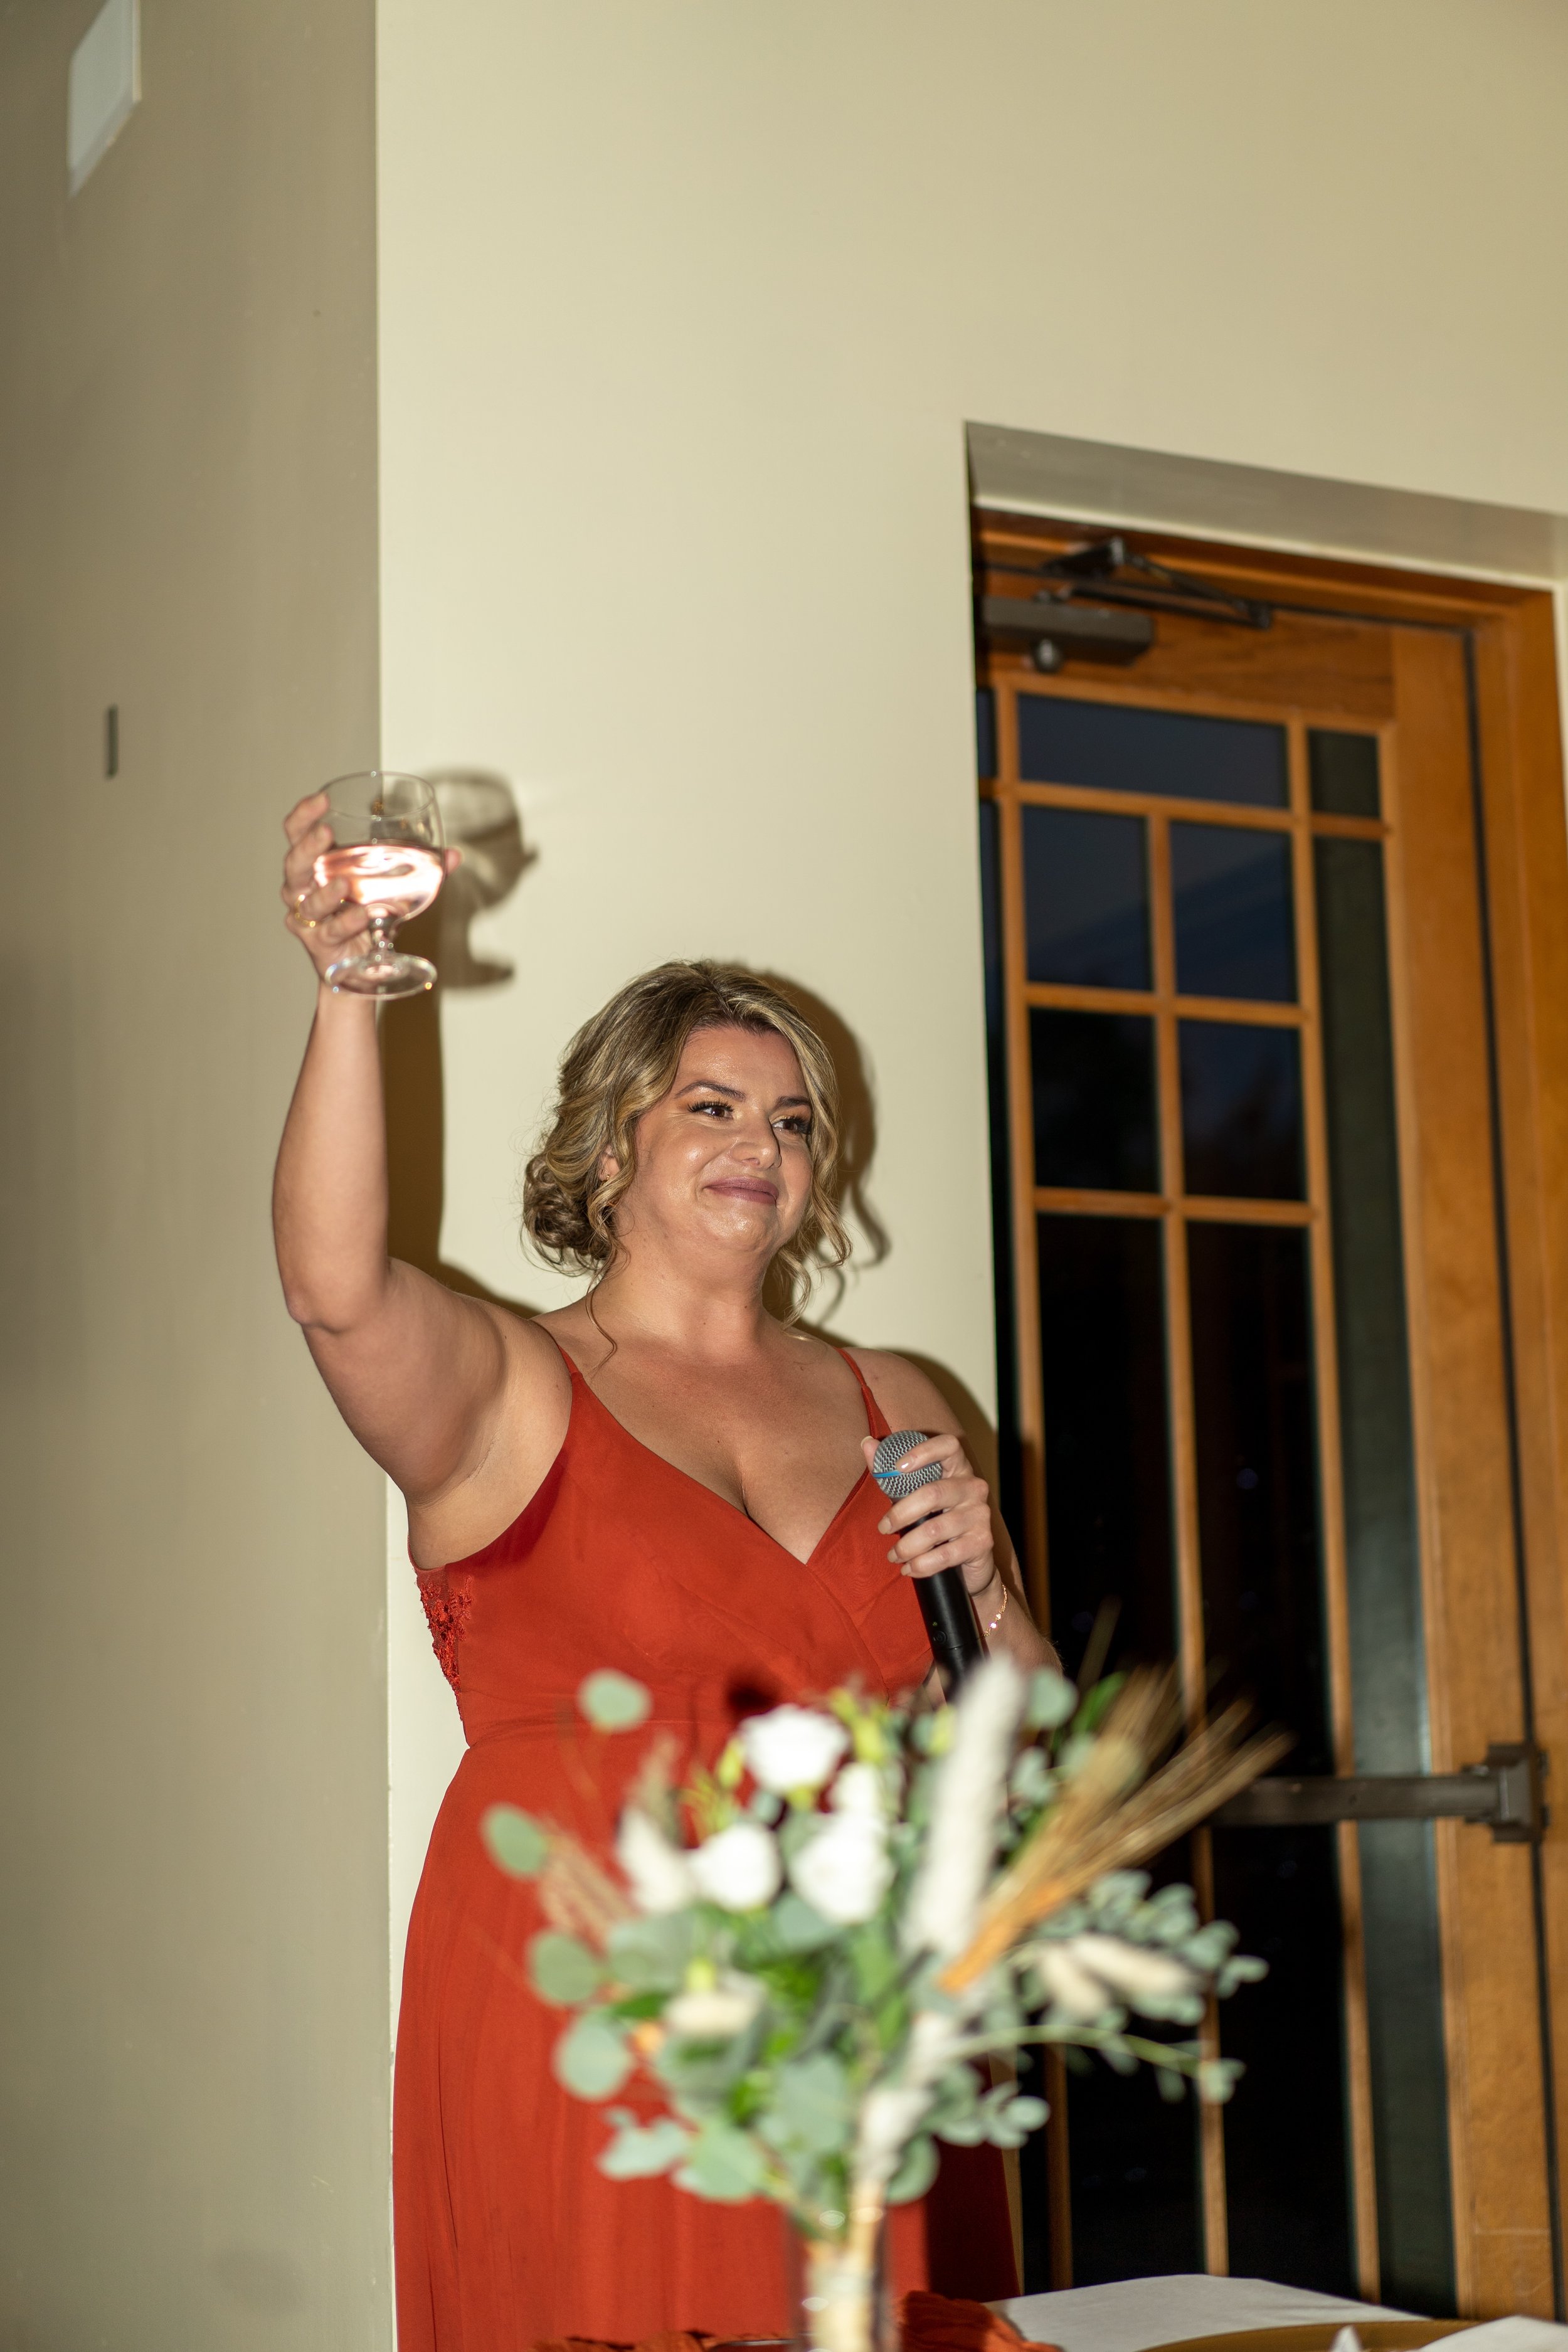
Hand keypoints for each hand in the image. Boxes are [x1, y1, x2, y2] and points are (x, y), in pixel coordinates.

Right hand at [280, 790, 461, 986]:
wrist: (360, 968)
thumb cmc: (368, 918)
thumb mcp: (394, 889)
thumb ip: (421, 871)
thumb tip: (452, 855)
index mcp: (317, 865)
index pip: (297, 833)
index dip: (304, 814)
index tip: (323, 799)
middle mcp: (304, 889)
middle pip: (294, 863)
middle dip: (307, 847)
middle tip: (325, 833)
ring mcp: (308, 918)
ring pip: (307, 901)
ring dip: (326, 892)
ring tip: (343, 886)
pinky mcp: (318, 943)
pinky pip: (330, 931)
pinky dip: (346, 923)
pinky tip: (361, 917)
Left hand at [863, 1430, 1002, 1604]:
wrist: (969, 1563)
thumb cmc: (935, 1521)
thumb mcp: (912, 1496)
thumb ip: (890, 1472)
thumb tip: (867, 1443)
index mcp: (958, 1468)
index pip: (949, 1445)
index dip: (923, 1452)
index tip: (897, 1467)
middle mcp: (974, 1487)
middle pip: (933, 1493)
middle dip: (900, 1514)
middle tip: (883, 1528)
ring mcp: (980, 1514)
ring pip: (934, 1529)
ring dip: (906, 1546)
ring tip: (893, 1555)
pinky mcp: (982, 1542)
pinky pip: (945, 1555)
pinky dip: (921, 1565)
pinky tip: (909, 1569)